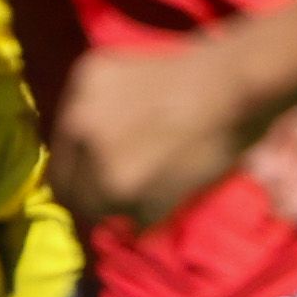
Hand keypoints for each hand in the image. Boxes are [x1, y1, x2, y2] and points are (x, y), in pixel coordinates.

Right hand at [47, 38, 261, 228]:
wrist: (235, 84)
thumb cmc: (216, 144)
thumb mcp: (178, 195)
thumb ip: (139, 213)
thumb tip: (120, 225)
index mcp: (110, 179)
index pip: (82, 206)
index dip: (99, 208)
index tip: (111, 204)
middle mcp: (85, 140)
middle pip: (61, 176)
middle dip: (84, 181)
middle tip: (109, 176)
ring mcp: (82, 101)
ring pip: (66, 139)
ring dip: (84, 145)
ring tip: (115, 141)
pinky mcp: (89, 72)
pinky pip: (77, 104)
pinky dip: (93, 112)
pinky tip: (119, 109)